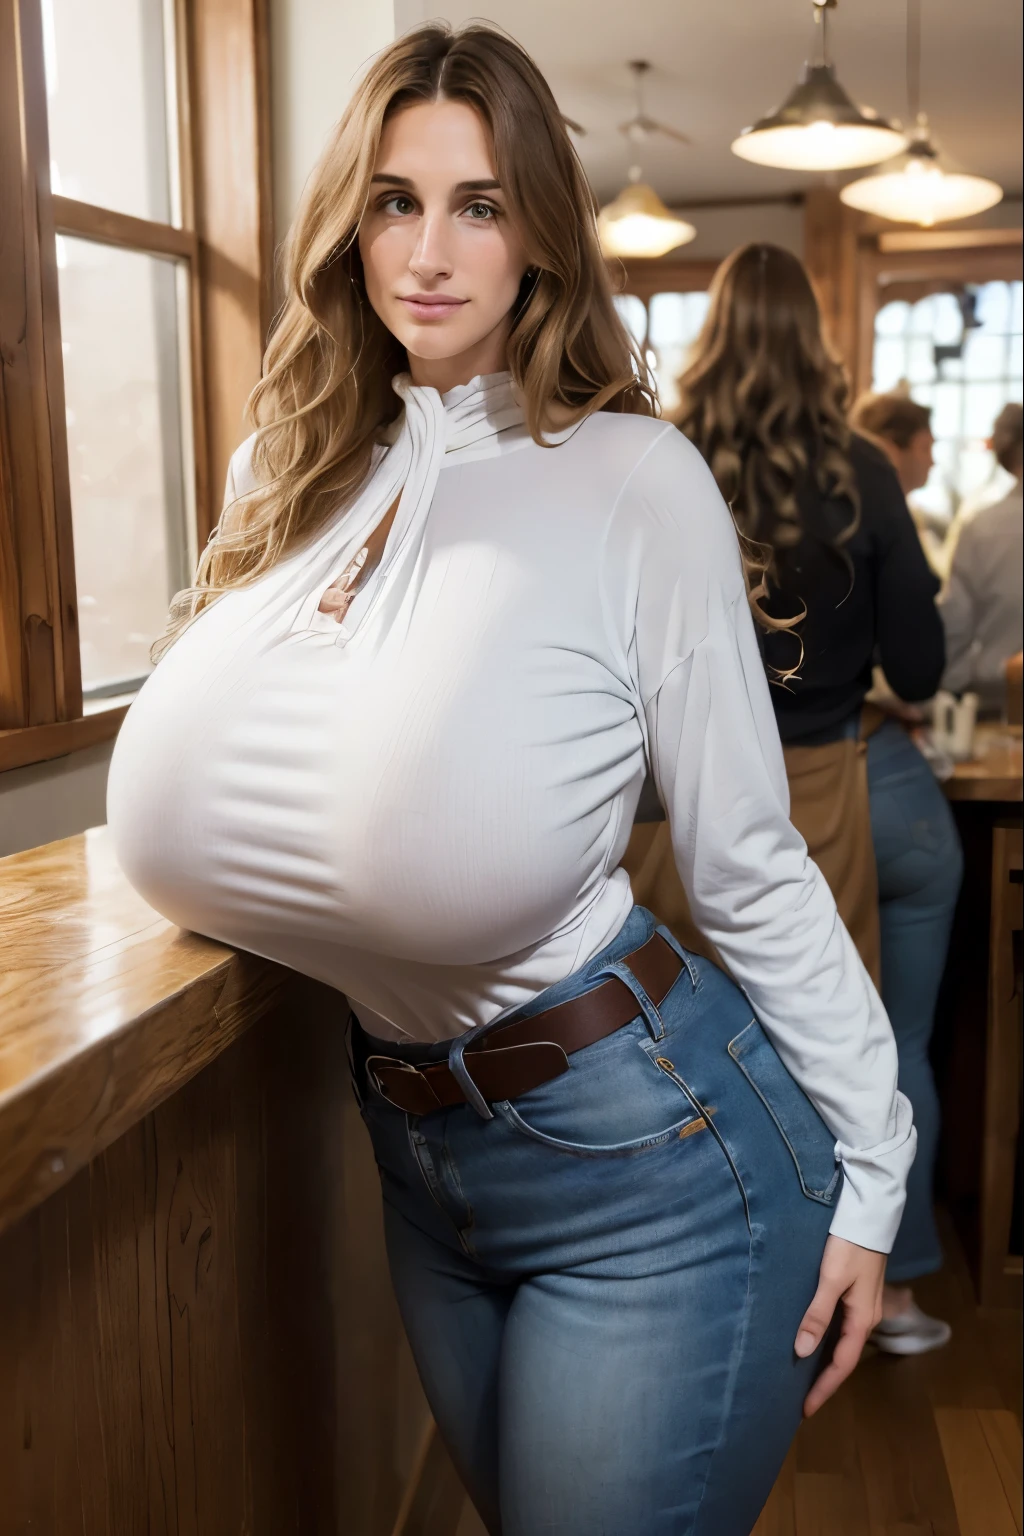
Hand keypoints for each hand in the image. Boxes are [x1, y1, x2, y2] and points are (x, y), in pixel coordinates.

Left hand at [795, 1234, 884, 1415]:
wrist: (868, 1216)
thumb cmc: (848, 1246)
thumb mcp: (830, 1279)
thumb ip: (817, 1313)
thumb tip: (802, 1351)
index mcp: (862, 1320)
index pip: (842, 1364)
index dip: (824, 1388)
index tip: (805, 1410)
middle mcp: (866, 1318)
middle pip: (844, 1358)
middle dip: (824, 1381)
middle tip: (800, 1400)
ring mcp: (863, 1306)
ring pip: (843, 1343)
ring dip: (825, 1362)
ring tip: (802, 1377)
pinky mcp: (857, 1294)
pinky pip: (842, 1328)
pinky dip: (828, 1342)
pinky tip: (814, 1342)